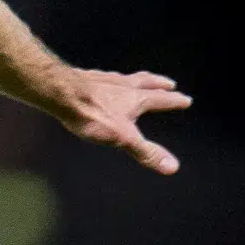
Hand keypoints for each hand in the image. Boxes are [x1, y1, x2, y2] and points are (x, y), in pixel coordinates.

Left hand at [56, 68, 190, 174]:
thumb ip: (146, 152)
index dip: (174, 100)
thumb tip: (173, 167)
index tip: (186, 98)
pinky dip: (108, 80)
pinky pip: (101, 77)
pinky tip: (100, 81)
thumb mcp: (122, 137)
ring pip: (122, 77)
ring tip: (136, 80)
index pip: (160, 99)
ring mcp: (101, 79)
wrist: (58, 91)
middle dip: (157, 84)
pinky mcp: (83, 78)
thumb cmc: (91, 113)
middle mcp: (120, 84)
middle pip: (144, 82)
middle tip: (168, 82)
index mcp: (134, 97)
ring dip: (134, 79)